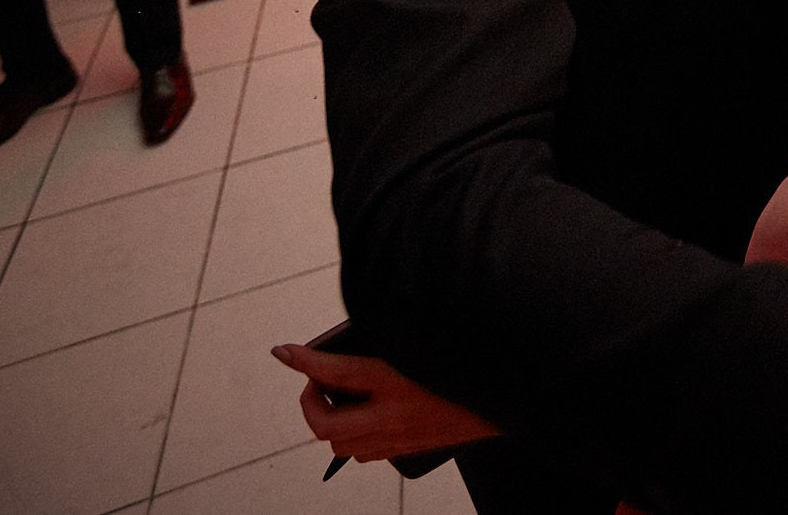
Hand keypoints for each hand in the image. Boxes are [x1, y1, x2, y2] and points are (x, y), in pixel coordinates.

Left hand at [273, 344, 500, 462]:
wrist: (504, 396)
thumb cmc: (465, 361)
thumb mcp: (422, 339)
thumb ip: (388, 333)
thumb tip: (355, 334)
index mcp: (394, 379)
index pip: (334, 370)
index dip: (303, 359)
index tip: (282, 350)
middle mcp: (392, 415)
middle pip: (326, 425)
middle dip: (310, 403)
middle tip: (314, 382)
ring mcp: (399, 437)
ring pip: (342, 446)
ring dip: (331, 422)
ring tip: (338, 397)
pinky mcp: (408, 449)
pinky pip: (365, 453)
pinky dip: (355, 435)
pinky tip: (366, 414)